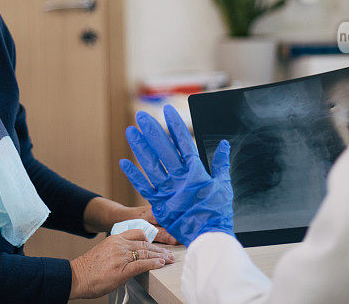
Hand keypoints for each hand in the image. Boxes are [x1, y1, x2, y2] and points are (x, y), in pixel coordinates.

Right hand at [68, 229, 174, 298]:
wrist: (76, 277)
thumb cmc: (89, 269)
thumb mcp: (105, 252)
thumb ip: (119, 251)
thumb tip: (132, 258)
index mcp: (115, 239)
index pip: (138, 233)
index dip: (150, 238)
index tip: (158, 244)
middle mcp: (119, 244)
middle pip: (145, 243)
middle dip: (159, 249)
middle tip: (169, 253)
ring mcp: (121, 256)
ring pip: (146, 252)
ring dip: (160, 257)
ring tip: (169, 259)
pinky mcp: (122, 269)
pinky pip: (142, 264)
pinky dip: (154, 264)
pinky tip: (161, 264)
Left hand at [119, 105, 233, 246]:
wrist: (209, 237)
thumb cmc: (218, 212)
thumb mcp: (224, 185)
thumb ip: (222, 163)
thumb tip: (224, 145)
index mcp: (196, 171)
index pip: (183, 142)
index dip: (174, 125)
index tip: (167, 111)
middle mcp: (179, 178)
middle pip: (163, 149)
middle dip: (152, 130)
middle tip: (142, 116)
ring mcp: (167, 191)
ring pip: (150, 164)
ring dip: (139, 147)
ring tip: (131, 131)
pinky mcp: (158, 204)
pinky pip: (143, 187)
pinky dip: (133, 175)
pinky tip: (123, 162)